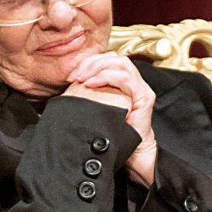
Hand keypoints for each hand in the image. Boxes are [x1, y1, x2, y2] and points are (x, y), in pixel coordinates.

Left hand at [65, 53, 156, 185]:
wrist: (134, 154)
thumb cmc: (116, 134)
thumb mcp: (98, 110)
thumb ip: (89, 96)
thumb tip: (67, 88)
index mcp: (123, 82)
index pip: (107, 60)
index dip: (88, 62)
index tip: (72, 74)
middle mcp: (134, 82)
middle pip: (113, 58)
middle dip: (92, 62)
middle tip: (75, 74)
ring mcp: (140, 88)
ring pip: (121, 63)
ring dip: (98, 67)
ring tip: (83, 78)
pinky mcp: (144, 98)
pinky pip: (126, 79)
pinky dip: (107, 77)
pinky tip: (92, 83)